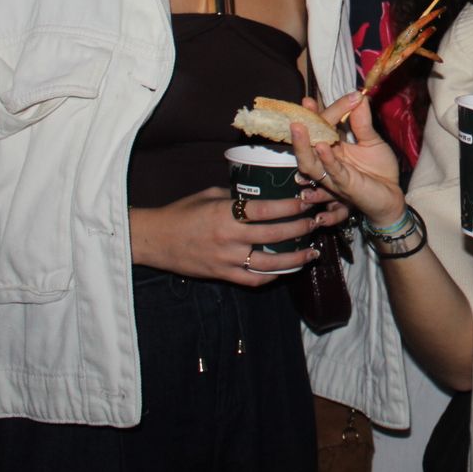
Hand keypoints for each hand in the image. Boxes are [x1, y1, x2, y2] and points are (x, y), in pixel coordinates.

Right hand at [130, 186, 320, 284]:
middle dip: (301, 230)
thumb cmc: (182, 212)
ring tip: (312, 253)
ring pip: (269, 264)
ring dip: (295, 259)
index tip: (308, 201)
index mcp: (226, 213)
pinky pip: (253, 280)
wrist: (155, 240)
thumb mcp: (209, 195)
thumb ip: (236, 197)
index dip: (291, 207)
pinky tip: (285, 271)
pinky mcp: (222, 275)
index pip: (266, 210)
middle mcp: (229, 238)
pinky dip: (271, 277)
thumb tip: (263, 191)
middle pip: (274, 236)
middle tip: (317, 223)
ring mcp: (226, 260)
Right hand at [288, 92, 405, 228]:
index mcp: (333, 149)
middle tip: (298, 112)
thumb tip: (359, 96)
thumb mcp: (371, 141)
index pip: (321, 128)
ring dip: (303, 146)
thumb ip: (362, 122)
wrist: (392, 195)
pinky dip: (326, 159)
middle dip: (302, 129)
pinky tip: (322, 147)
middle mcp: (328, 162)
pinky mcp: (344, 185)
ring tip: (299, 127)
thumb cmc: (379, 170)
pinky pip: (332, 172)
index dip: (316, 114)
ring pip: (311, 163)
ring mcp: (333, 175)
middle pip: (309, 145)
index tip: (309, 100)